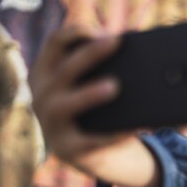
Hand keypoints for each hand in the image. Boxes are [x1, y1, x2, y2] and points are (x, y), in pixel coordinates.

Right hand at [29, 25, 161, 186]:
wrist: (96, 155)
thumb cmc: (99, 111)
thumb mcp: (94, 86)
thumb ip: (107, 67)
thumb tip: (144, 50)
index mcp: (47, 73)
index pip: (55, 42)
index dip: (79, 32)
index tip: (105, 31)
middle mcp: (42, 96)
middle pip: (65, 69)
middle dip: (90, 53)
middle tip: (115, 42)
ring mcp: (51, 125)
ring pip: (64, 105)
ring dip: (89, 93)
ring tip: (114, 86)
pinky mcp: (68, 150)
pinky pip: (90, 142)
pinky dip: (113, 135)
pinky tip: (133, 128)